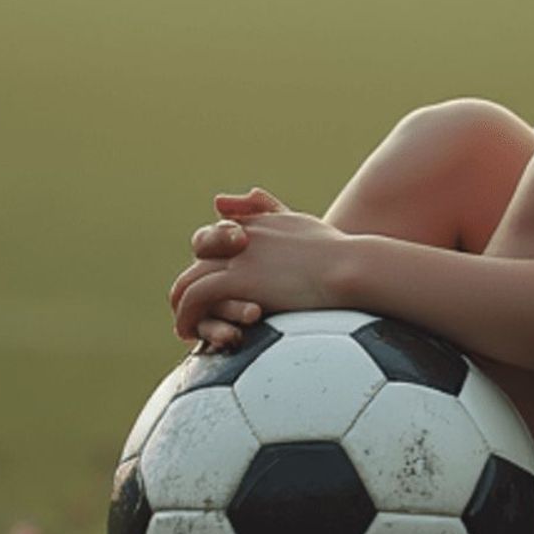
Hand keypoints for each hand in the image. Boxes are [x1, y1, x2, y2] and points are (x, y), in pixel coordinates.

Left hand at [170, 208, 347, 342]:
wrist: (349, 268)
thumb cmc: (336, 252)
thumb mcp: (297, 221)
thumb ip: (267, 209)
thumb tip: (224, 200)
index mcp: (260, 223)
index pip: (221, 231)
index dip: (214, 253)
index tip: (215, 278)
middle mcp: (243, 235)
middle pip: (200, 251)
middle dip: (193, 279)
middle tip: (193, 308)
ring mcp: (237, 256)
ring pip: (189, 278)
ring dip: (183, 304)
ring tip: (187, 327)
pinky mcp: (236, 279)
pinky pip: (194, 298)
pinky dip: (187, 316)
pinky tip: (192, 334)